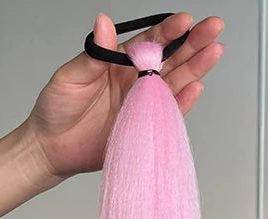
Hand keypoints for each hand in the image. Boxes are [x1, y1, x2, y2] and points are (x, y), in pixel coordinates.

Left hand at [24, 12, 224, 182]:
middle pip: (171, 58)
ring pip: (175, 82)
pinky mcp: (145, 127)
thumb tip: (104, 23)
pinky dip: (183, 103)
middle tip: (214, 27)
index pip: (150, 42)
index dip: (169, 31)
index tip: (185, 21)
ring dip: (196, 68)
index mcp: (119, 62)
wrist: (52, 148)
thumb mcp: (71, 76)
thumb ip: (94, 53)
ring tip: (215, 51)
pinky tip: (197, 87)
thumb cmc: (57, 108)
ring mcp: (142, 104)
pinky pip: (168, 114)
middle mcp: (135, 80)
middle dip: (194, 43)